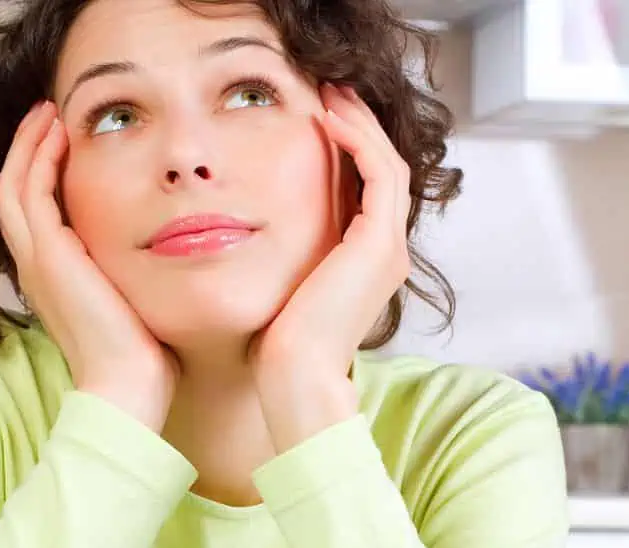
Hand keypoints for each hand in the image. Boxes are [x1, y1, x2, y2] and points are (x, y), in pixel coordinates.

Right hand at [0, 100, 177, 430]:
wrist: (128, 387)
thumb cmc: (142, 354)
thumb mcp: (134, 298)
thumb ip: (133, 271)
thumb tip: (166, 250)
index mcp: (52, 276)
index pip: (32, 210)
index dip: (42, 171)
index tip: (65, 140)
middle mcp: (35, 265)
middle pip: (13, 189)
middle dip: (29, 148)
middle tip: (50, 115)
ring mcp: (36, 259)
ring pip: (13, 184)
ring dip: (31, 143)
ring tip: (50, 113)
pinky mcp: (48, 255)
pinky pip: (31, 191)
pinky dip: (40, 158)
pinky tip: (62, 134)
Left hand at [253, 83, 412, 450]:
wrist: (291, 378)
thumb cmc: (272, 346)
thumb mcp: (277, 285)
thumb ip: (278, 254)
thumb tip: (241, 228)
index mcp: (365, 263)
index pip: (367, 187)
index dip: (347, 147)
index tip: (315, 115)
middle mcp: (385, 253)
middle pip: (383, 168)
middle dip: (357, 125)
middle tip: (329, 88)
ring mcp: (387, 248)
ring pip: (387, 163)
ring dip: (359, 122)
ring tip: (329, 92)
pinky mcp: (378, 244)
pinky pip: (378, 174)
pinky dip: (356, 141)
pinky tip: (324, 118)